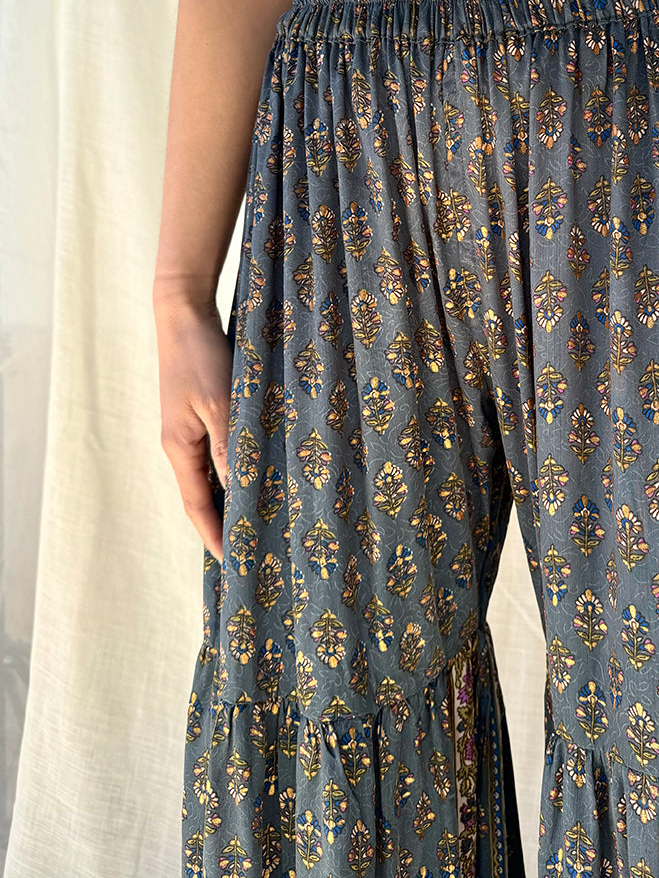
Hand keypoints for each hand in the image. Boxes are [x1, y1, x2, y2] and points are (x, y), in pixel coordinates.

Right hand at [153, 295, 233, 563]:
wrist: (185, 313)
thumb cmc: (201, 355)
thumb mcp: (221, 401)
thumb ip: (230, 444)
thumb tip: (239, 488)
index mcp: (179, 448)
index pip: (197, 506)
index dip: (215, 535)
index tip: (235, 564)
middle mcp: (182, 445)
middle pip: (203, 496)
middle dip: (225, 524)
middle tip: (254, 550)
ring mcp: (190, 430)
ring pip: (213, 476)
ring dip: (233, 498)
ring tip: (261, 521)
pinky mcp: (202, 414)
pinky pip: (220, 453)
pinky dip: (236, 470)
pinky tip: (258, 475)